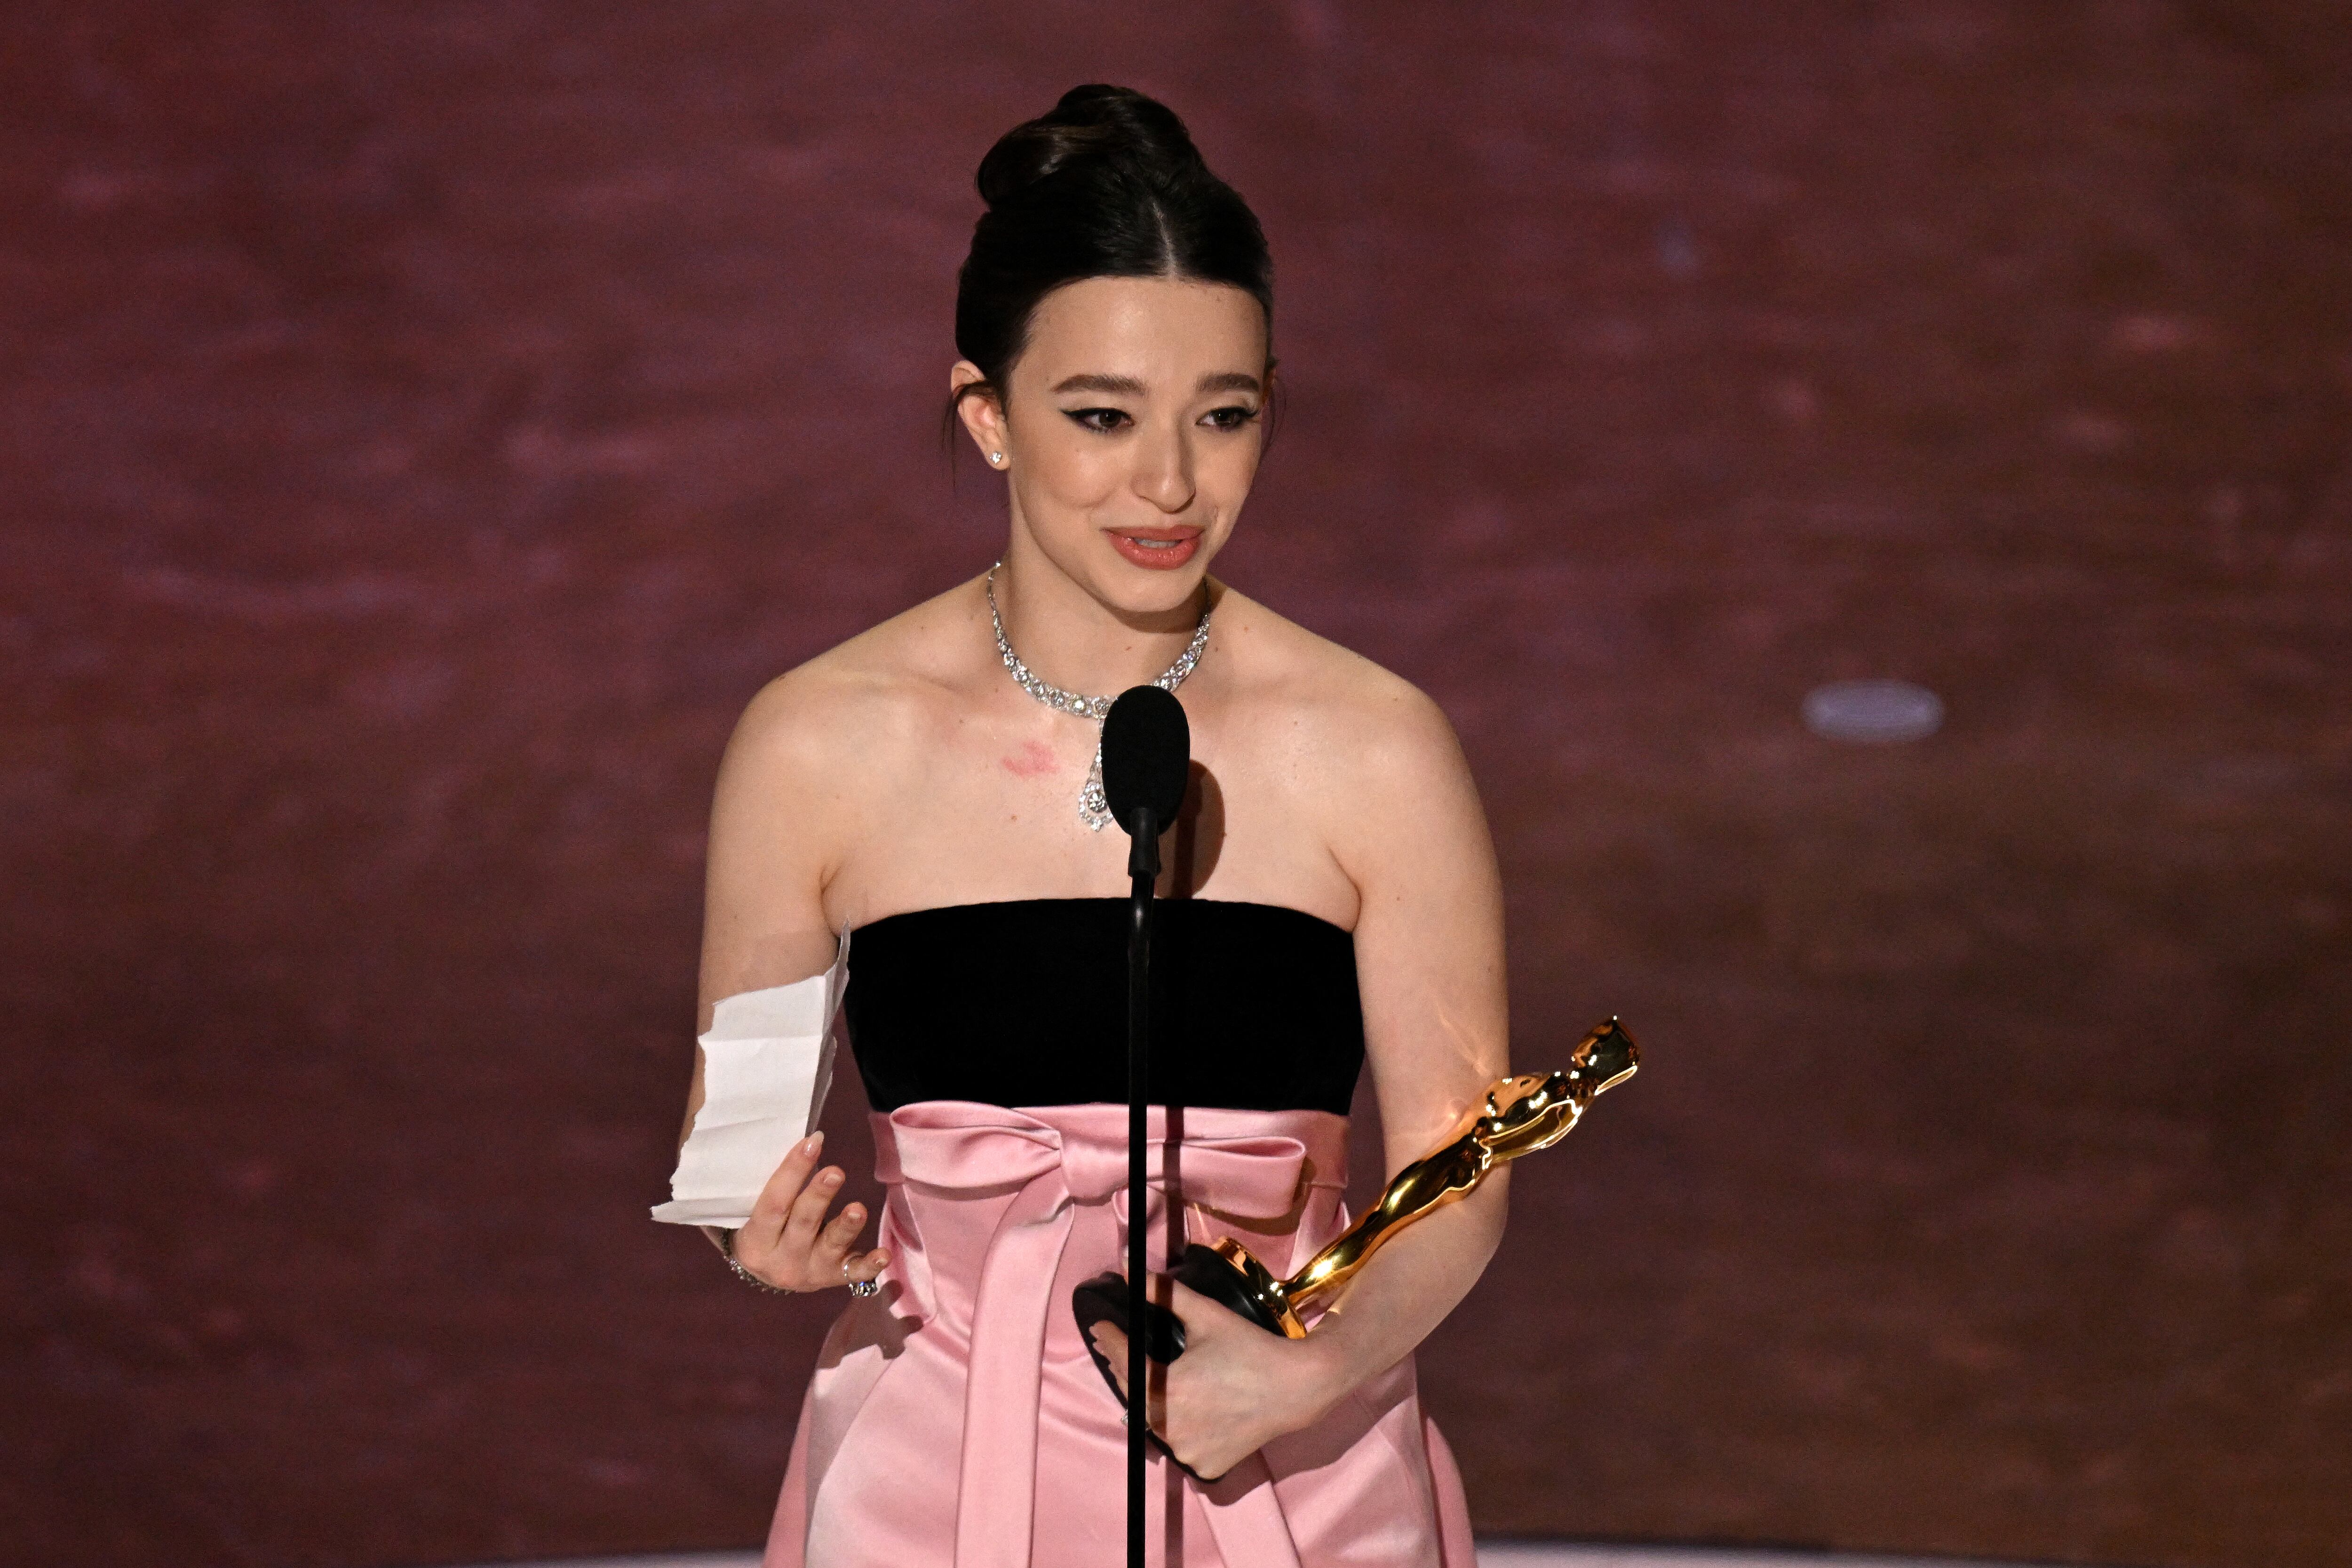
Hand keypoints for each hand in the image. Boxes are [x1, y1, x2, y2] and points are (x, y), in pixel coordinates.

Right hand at [722, 1132, 888, 1292]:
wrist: (771, 1273)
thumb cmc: (767, 1229)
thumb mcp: (759, 1214)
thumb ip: (779, 1185)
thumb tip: (809, 1140)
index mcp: (756, 1241)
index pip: (774, 1203)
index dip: (792, 1171)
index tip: (812, 1141)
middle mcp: (782, 1260)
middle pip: (803, 1223)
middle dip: (819, 1196)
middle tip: (835, 1172)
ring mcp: (810, 1271)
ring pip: (830, 1245)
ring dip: (846, 1226)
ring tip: (858, 1209)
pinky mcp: (834, 1278)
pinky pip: (854, 1273)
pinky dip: (870, 1264)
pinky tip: (884, 1254)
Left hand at [1086, 1278, 1341, 1480]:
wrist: (1296, 1387)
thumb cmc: (1249, 1348)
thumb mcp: (1206, 1316)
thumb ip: (1165, 1294)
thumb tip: (1129, 1268)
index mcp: (1166, 1391)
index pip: (1124, 1363)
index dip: (1110, 1341)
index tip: (1101, 1326)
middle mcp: (1171, 1428)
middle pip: (1135, 1394)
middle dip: (1125, 1367)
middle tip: (1117, 1347)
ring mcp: (1187, 1452)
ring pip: (1154, 1422)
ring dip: (1149, 1400)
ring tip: (1149, 1377)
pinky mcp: (1205, 1468)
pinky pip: (1179, 1444)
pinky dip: (1177, 1427)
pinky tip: (1182, 1410)